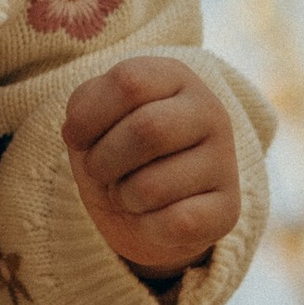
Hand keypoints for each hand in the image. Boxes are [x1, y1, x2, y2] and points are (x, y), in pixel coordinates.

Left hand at [63, 56, 238, 273]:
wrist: (145, 215)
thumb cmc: (116, 156)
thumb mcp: (92, 121)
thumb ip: (83, 107)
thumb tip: (80, 128)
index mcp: (175, 77)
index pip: (129, 81)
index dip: (87, 116)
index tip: (75, 138)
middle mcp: (209, 110)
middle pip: (147, 129)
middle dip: (103, 160)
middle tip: (99, 171)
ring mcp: (224, 160)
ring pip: (153, 185)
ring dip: (123, 197)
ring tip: (130, 193)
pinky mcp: (228, 209)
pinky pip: (176, 223)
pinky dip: (147, 227)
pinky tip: (155, 218)